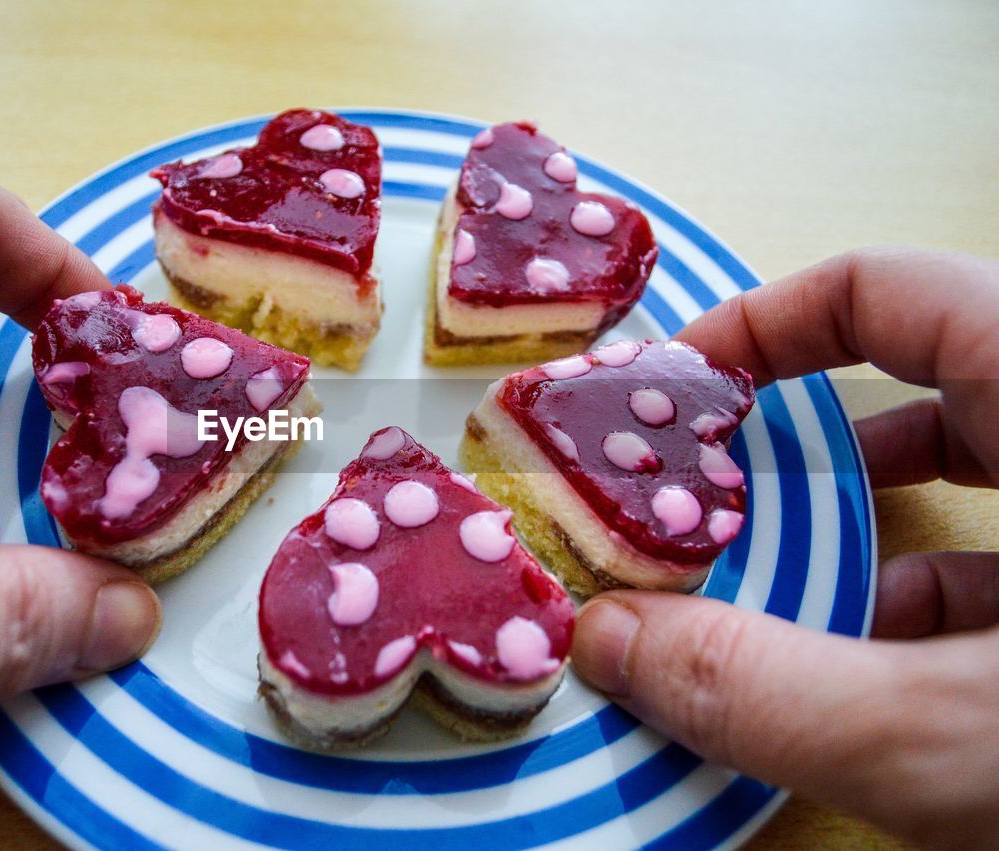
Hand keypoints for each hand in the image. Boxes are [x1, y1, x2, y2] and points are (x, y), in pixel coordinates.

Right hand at [571, 246, 998, 847]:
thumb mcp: (955, 731)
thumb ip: (770, 689)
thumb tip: (606, 646)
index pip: (890, 287)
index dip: (766, 321)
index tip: (677, 387)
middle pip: (930, 376)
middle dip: (802, 444)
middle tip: (708, 498)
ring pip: (981, 474)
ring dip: (864, 535)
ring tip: (775, 600)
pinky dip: (934, 603)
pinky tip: (875, 675)